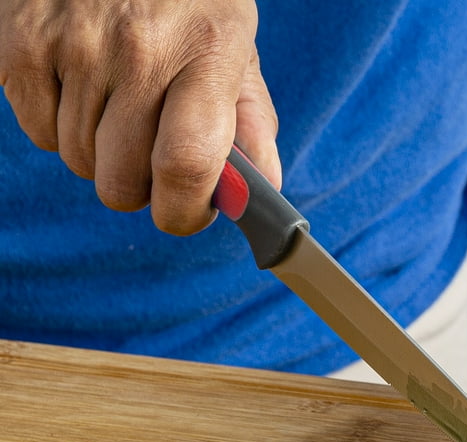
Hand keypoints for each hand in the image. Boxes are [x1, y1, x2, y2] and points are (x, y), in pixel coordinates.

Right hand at [0, 0, 279, 233]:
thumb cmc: (189, 5)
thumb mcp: (236, 50)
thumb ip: (253, 124)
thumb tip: (261, 193)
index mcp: (208, 54)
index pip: (187, 165)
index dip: (182, 212)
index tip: (183, 212)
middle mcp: (141, 49)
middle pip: (122, 182)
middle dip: (138, 186)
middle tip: (149, 152)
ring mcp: (77, 44)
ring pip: (79, 161)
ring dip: (99, 154)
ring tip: (117, 107)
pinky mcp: (22, 39)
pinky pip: (38, 132)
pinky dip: (57, 126)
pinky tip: (81, 88)